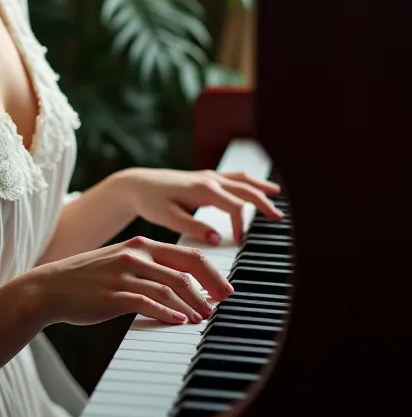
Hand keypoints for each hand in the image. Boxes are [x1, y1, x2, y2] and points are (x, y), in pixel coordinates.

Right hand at [29, 235, 233, 327]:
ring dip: (191, 304)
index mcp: (141, 244)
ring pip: (169, 287)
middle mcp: (135, 255)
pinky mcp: (113, 294)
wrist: (50, 287)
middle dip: (209, 288)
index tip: (225, 289)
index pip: (187, 254)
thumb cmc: (88, 278)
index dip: (211, 272)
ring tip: (202, 318)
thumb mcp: (121, 261)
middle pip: (184, 269)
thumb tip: (184, 283)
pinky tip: (178, 321)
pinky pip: (147, 303)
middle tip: (223, 304)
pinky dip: (166, 313)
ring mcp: (124, 274)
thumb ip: (150, 267)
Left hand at [121, 167, 282, 244]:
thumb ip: (194, 228)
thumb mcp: (169, 218)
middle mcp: (210, 179)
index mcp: (204, 189)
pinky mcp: (204, 177)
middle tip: (279, 217)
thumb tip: (218, 238)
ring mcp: (208, 176)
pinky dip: (247, 182)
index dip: (241, 224)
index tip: (240, 241)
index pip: (234, 206)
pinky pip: (232, 177)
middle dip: (263, 202)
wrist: (137, 184)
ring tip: (276, 194)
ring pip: (241, 179)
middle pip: (245, 189)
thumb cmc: (151, 202)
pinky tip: (253, 187)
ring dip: (259, 187)